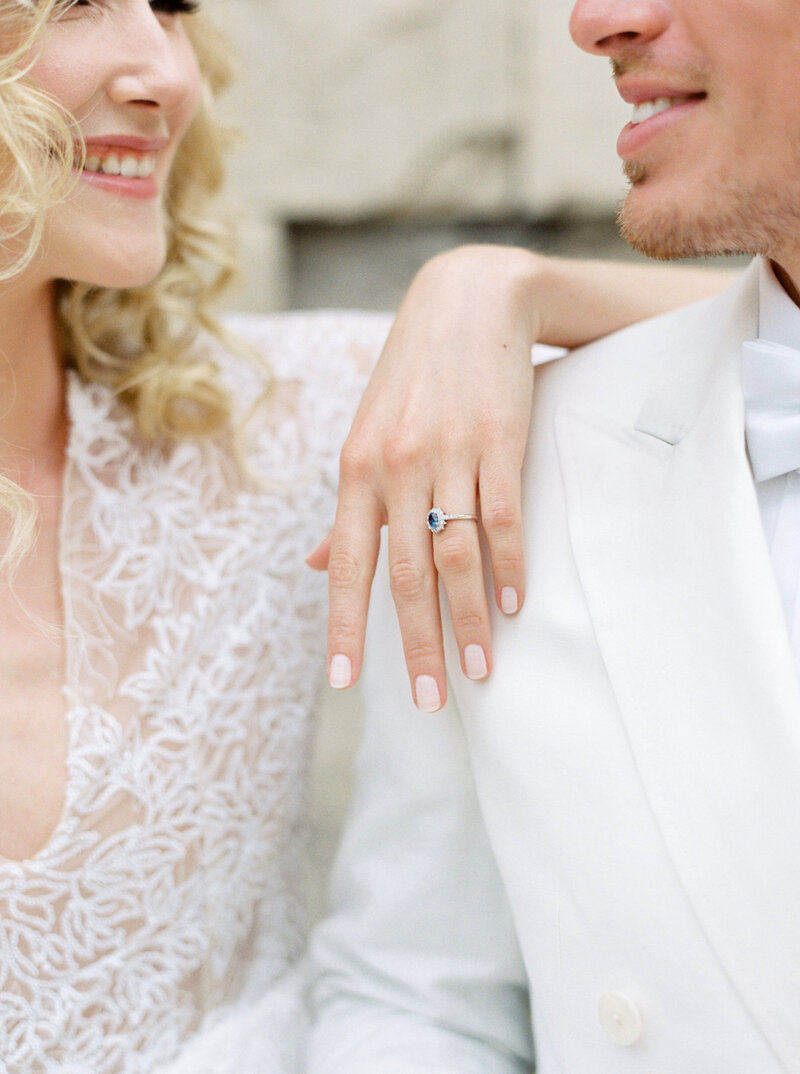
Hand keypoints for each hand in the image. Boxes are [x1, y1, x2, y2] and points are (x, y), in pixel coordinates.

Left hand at [308, 245, 542, 711]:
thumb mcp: (365, 437)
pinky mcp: (499, 440)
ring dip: (471, 619)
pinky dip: (509, 567)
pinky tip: (515, 605)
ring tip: (480, 670)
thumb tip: (317, 568)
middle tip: (431, 699)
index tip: (345, 682)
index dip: (345, 626)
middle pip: (406, 574)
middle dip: (417, 643)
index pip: (348, 564)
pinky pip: (503, 517)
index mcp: (355, 470)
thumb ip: (347, 507)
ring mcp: (448, 453)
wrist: (467, 301)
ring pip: (457, 555)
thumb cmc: (410, 379)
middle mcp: (394, 466)